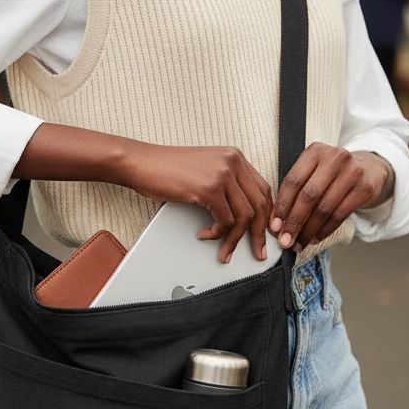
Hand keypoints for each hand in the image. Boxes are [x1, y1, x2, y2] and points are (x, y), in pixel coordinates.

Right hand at [121, 141, 273, 263]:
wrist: (141, 162)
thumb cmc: (167, 169)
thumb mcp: (205, 170)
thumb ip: (227, 184)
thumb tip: (244, 214)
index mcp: (235, 156)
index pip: (263, 189)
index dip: (267, 215)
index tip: (265, 233)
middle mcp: (233, 161)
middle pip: (259, 204)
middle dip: (258, 233)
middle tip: (257, 252)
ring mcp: (222, 173)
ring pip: (244, 216)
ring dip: (235, 239)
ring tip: (224, 250)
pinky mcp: (208, 188)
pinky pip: (225, 220)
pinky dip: (217, 234)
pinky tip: (205, 234)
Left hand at [269, 145, 392, 250]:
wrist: (368, 168)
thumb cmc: (332, 173)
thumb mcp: (314, 170)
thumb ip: (297, 189)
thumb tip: (278, 222)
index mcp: (315, 151)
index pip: (293, 181)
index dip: (282, 206)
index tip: (274, 226)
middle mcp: (334, 158)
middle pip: (308, 196)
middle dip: (294, 222)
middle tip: (285, 240)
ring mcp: (352, 172)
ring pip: (324, 208)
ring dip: (309, 230)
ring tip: (299, 243)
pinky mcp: (364, 188)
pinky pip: (340, 215)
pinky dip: (325, 230)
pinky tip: (315, 238)